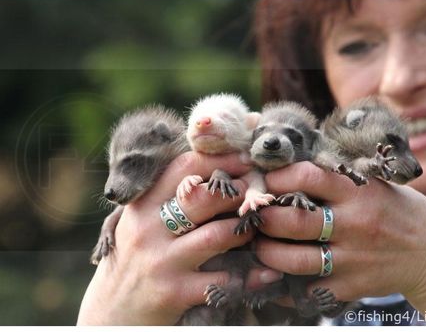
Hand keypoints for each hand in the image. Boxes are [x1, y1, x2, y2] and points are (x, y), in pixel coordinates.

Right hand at [77, 152, 281, 324]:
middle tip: (255, 194)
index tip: (244, 160)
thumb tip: (213, 172)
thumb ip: (166, 198)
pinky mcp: (175, 292)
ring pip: (218, 235)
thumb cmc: (134, 258)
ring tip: (257, 226)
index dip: (220, 160)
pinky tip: (269, 272)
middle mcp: (149, 230)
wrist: (111, 310)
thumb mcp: (139, 222)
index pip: (184, 168)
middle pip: (204, 198)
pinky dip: (250, 275)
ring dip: (245, 229)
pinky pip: (223, 280)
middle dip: (238, 192)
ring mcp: (162, 262)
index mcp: (142, 206)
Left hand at [254, 161, 425, 305]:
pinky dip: (286, 286)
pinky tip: (275, 277)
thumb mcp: (375, 183)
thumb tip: (286, 167)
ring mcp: (354, 258)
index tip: (264, 180)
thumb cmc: (398, 211)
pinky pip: (309, 290)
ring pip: (295, 260)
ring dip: (267, 253)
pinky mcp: (353, 286)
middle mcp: (355, 224)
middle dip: (264, 217)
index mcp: (359, 191)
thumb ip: (336, 177)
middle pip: (294, 221)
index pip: (307, 176)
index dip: (276, 177)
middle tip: (253, 215)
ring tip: (258, 245)